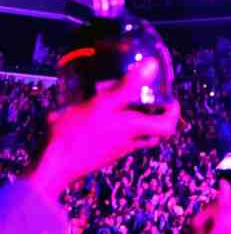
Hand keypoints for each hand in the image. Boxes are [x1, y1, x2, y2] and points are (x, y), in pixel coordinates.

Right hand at [28, 58, 180, 200]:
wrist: (53, 167)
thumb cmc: (77, 134)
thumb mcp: (103, 104)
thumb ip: (128, 86)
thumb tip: (152, 66)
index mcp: (134, 129)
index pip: (168, 127)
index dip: (174, 114)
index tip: (171, 100)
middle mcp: (129, 142)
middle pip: (154, 134)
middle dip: (156, 118)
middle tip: (151, 102)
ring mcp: (114, 151)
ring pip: (135, 138)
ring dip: (135, 123)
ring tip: (124, 105)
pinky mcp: (100, 155)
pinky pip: (116, 142)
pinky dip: (115, 130)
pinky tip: (98, 117)